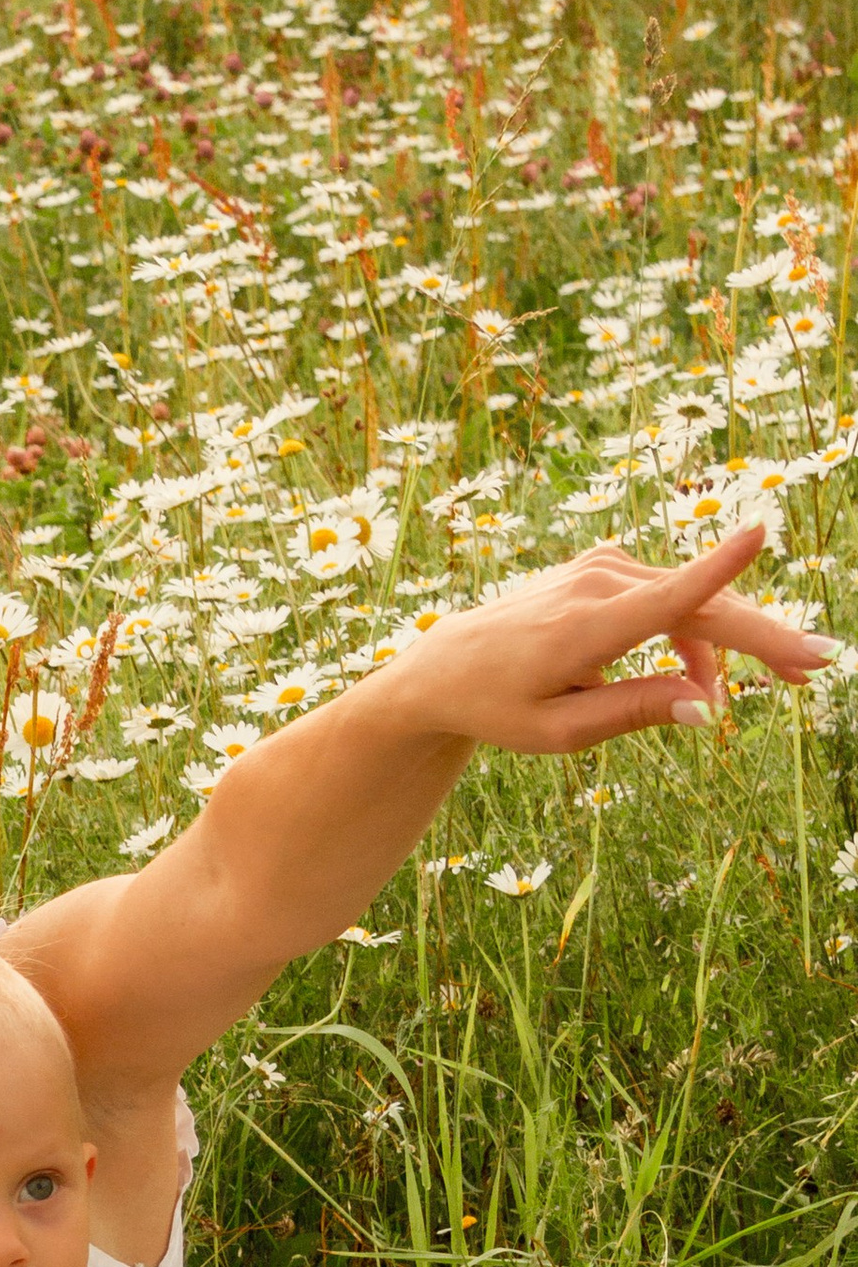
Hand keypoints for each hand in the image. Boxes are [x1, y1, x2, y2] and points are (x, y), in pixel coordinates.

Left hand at [386, 527, 828, 754]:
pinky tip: (701, 678)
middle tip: (820, 666)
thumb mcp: (560, 733)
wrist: (446, 666)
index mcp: (583, 628)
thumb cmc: (499, 706)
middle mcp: (596, 583)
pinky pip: (669, 598)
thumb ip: (633, 714)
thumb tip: (706, 708)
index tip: (759, 533)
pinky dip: (695, 634)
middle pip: (700, 607)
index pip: (661, 597)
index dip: (716, 569)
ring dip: (731, 646)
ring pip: (691, 604)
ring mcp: (602, 568)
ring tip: (771, 687)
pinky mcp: (606, 567)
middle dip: (764, 639)